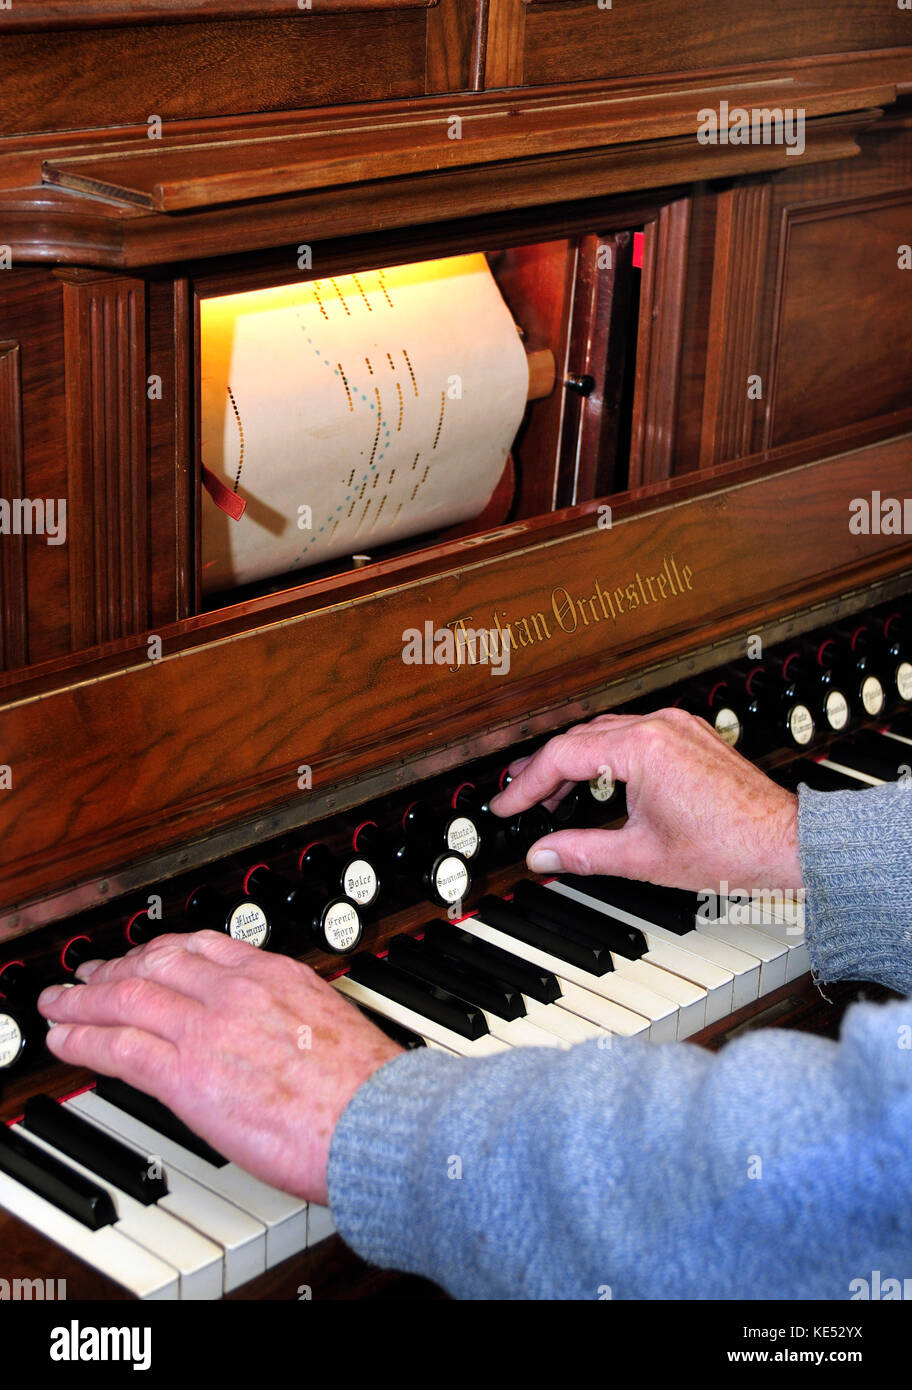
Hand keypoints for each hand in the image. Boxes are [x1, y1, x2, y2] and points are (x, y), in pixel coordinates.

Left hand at [38, 931, 402, 1204]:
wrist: (372, 1119)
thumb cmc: (365, 1088)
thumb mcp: (330, 1024)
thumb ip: (291, 1017)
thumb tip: (276, 1036)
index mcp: (276, 974)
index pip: (203, 946)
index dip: (162, 949)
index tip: (148, 955)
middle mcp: (237, 990)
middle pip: (158, 962)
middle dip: (116, 967)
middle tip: (91, 975)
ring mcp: (208, 1028)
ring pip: (128, 997)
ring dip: (84, 1000)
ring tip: (60, 1005)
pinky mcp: (187, 1073)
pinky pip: (119, 1048)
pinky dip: (83, 1040)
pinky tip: (65, 1041)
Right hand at [488, 708, 801, 892]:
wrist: (786, 844)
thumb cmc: (730, 847)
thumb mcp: (640, 857)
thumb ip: (581, 852)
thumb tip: (542, 855)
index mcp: (643, 747)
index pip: (562, 756)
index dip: (526, 784)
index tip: (507, 805)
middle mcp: (660, 726)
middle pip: (579, 738)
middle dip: (544, 770)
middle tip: (519, 798)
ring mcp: (678, 727)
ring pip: (604, 733)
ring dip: (574, 762)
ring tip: (553, 797)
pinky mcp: (690, 736)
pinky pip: (633, 734)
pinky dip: (606, 756)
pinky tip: (598, 782)